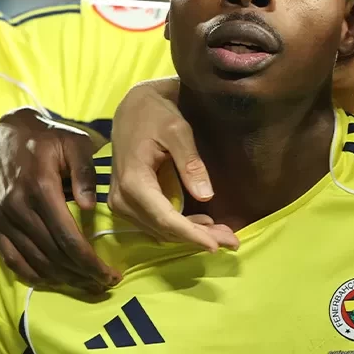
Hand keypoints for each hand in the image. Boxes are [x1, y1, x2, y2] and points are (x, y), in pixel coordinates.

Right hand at [0, 108, 116, 291]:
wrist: (5, 132)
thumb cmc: (47, 137)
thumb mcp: (74, 142)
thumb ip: (85, 172)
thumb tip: (91, 205)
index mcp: (40, 188)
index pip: (68, 239)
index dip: (91, 263)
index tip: (111, 275)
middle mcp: (16, 207)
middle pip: (53, 256)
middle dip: (81, 275)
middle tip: (104, 283)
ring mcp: (0, 218)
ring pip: (33, 262)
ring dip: (61, 280)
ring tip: (85, 284)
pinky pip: (10, 259)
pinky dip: (33, 275)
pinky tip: (54, 280)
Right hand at [108, 80, 239, 250]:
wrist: (132, 108)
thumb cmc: (155, 114)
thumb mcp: (177, 130)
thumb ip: (190, 162)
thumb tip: (206, 196)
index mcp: (133, 180)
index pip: (165, 218)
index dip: (191, 235)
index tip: (216, 245)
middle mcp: (122, 198)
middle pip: (164, 229)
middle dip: (198, 238)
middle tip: (232, 242)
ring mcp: (121, 203)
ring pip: (160, 231)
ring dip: (191, 236)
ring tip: (224, 236)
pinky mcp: (126, 203)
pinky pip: (154, 223)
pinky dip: (179, 228)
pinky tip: (204, 226)